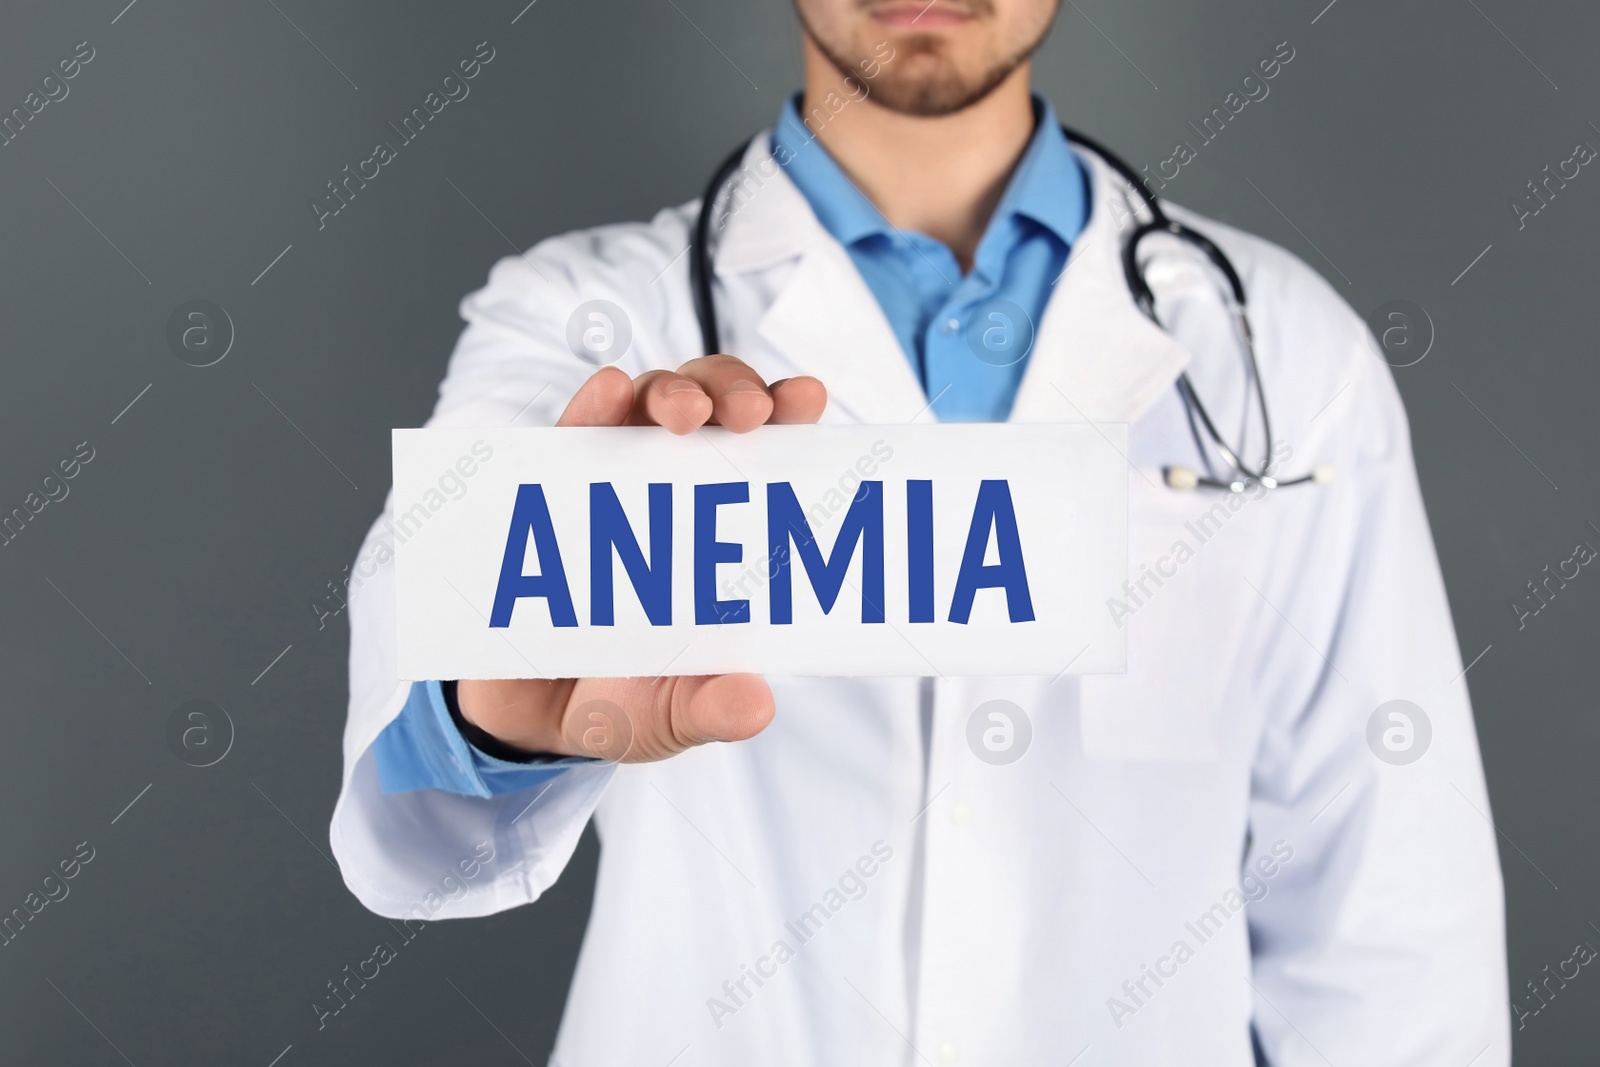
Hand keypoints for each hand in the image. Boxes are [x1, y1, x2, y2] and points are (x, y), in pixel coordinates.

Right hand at [456, 357, 826, 762]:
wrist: (522, 719)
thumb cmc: (621, 704)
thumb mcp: (669, 718)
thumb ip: (709, 710)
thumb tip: (755, 706)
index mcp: (727, 537)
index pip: (769, 457)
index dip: (789, 415)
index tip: (807, 399)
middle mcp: (678, 493)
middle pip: (716, 408)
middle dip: (736, 391)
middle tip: (747, 414)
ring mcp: (615, 482)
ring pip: (650, 403)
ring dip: (672, 391)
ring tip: (682, 413)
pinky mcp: (551, 489)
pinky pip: (573, 434)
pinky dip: (592, 407)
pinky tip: (606, 392)